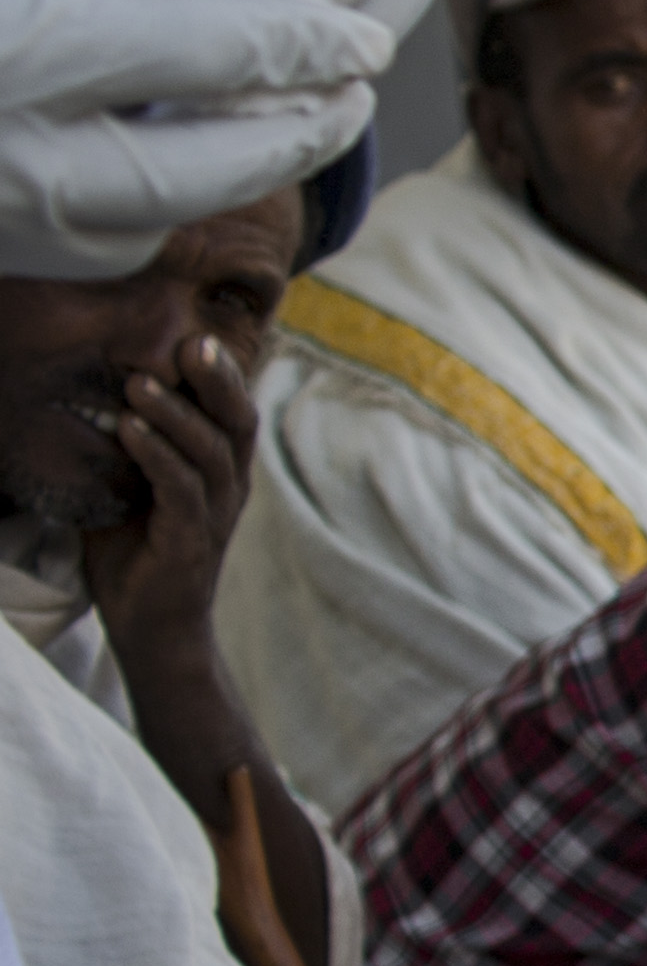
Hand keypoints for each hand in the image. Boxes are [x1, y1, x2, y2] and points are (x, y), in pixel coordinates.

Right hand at [0, 0, 397, 279]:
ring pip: (152, 227)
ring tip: (290, 134)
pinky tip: (184, 165)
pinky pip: (91, 246)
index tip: (369, 42)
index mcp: (23, 57)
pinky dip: (151, 207)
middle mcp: (17, 160)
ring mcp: (1, 220)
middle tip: (358, 102)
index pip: (207, 53)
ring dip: (230, 181)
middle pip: (205, 170)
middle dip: (298, 141)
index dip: (305, 45)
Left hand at [76, 320, 259, 686]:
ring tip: (140, 382)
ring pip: (209, 451)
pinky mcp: (191, 542)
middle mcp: (229, 488)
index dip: (222, 374)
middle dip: (216, 379)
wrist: (152, 629)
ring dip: (175, 412)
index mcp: (221, 473)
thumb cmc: (139, 557)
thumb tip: (91, 399)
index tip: (196, 336)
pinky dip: (155, 454)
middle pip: (237, 422)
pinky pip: (180, 489)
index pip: (233, 412)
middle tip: (190, 342)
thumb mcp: (133, 490)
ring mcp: (214, 516)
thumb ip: (129, 450)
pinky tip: (129, 428)